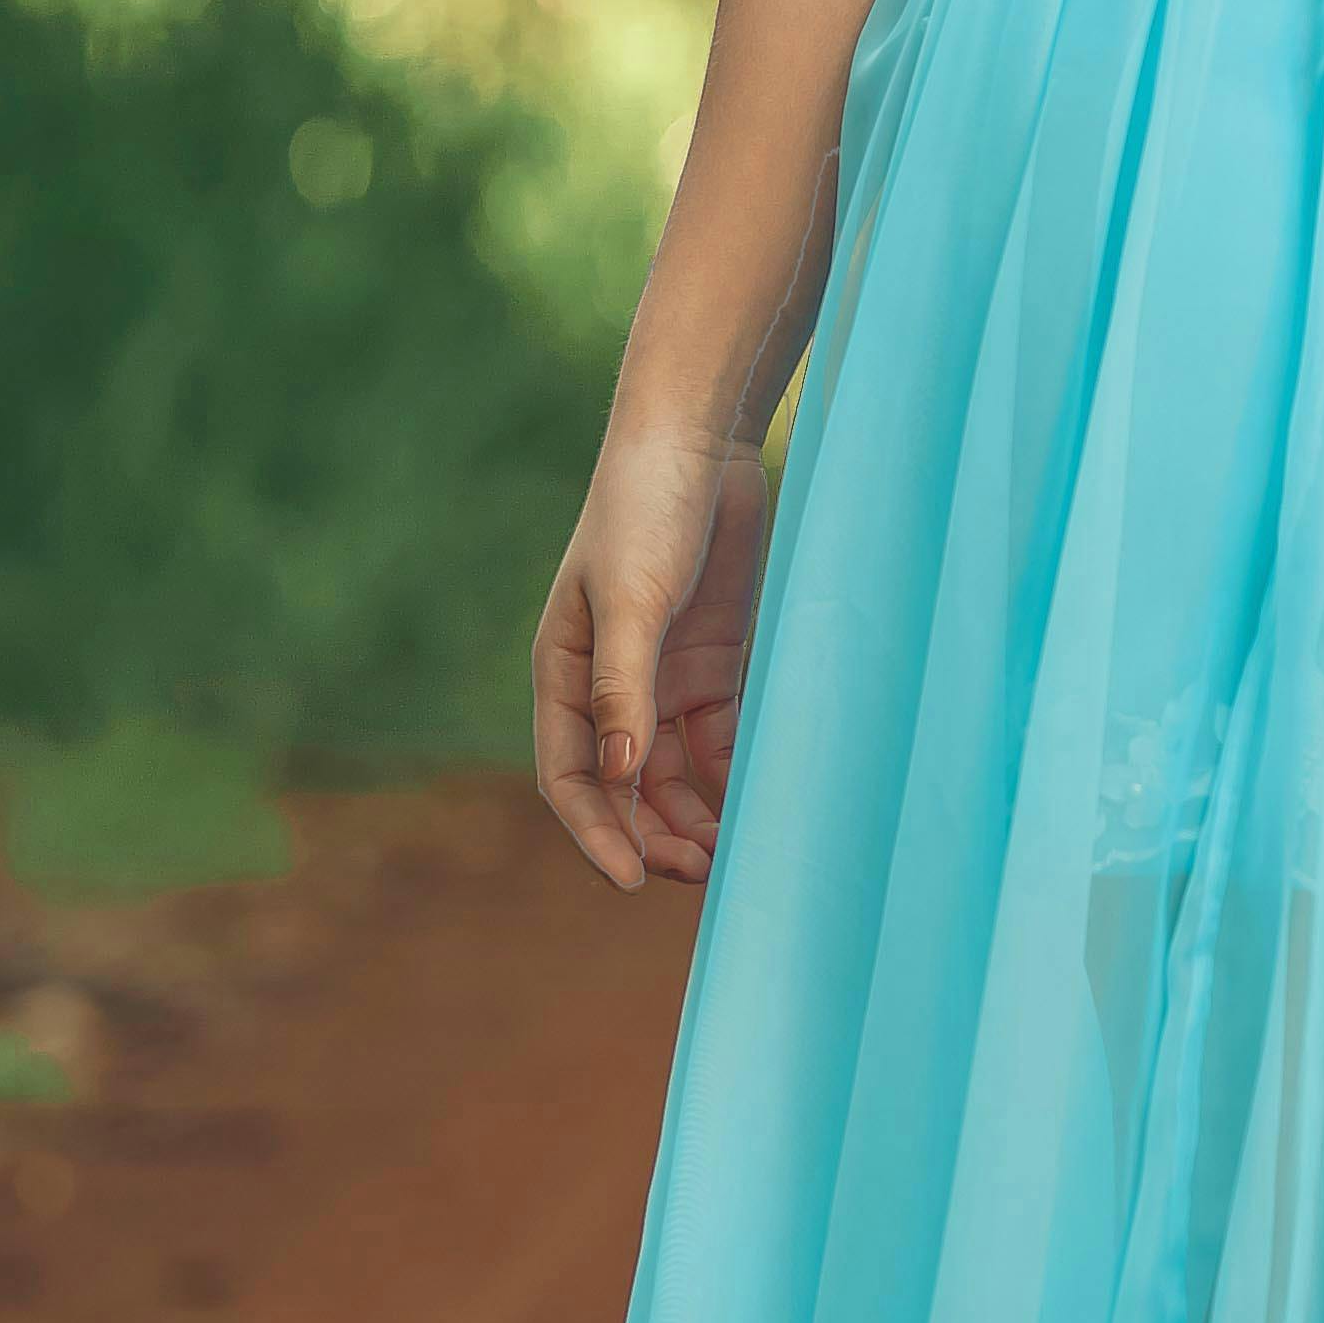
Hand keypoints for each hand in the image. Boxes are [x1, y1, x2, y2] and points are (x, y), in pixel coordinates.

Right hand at [534, 431, 769, 892]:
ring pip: (676, 774)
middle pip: (627, 788)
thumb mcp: (629, 599)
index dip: (598, 834)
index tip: (633, 880)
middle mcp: (610, 687)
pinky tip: (760, 804)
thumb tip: (621, 777)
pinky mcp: (713, 663)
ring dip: (697, 817)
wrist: (700, 442)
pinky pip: (719, 739)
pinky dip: (733, 776)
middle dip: (657, 836)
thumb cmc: (645, 511)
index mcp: (564, 675)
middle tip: (704, 874)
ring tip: (735, 854)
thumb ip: (624, 688)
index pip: (571, 778)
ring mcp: (663, 677)